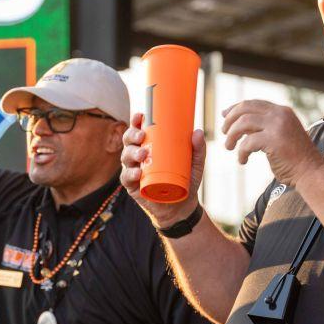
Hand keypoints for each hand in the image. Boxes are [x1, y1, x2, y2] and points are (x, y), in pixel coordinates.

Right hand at [120, 113, 204, 228]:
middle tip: (142, 136)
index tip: (140, 115)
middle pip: (129, 141)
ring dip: (132, 153)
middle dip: (132, 135)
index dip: (136, 122)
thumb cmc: (186, 181)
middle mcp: (138, 157)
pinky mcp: (132, 187)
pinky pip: (126, 178)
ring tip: (142, 155)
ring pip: (126, 157)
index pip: (139, 131)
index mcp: (150, 147)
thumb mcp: (195, 164)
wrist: (182, 207)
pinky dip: (130, 174)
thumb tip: (198, 132)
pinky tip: (137, 173)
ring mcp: (134, 171)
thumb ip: (198, 149)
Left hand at [221, 100, 320, 184]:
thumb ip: (265, 127)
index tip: (224, 115)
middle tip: (223, 132)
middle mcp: (280, 114)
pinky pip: (247, 143)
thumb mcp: (280, 135)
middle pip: (245, 108)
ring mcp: (277, 126)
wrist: (311, 172)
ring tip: (229, 147)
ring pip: (243, 123)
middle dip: (230, 119)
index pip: (254, 103)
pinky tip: (243, 161)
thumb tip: (241, 125)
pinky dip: (241, 152)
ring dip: (231, 136)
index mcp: (282, 111)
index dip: (236, 108)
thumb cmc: (295, 159)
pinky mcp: (273, 140)